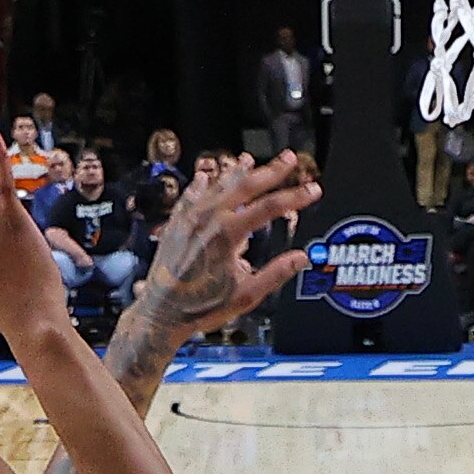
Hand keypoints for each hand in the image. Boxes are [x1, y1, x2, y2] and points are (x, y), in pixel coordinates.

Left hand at [135, 149, 317, 330]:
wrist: (161, 313)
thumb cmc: (201, 308)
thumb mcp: (245, 296)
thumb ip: (275, 274)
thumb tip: (301, 258)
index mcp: (227, 235)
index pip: (269, 207)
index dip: (295, 196)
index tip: (313, 190)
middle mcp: (207, 219)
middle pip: (245, 185)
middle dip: (271, 171)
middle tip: (289, 159)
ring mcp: (189, 218)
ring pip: (217, 186)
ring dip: (236, 172)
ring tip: (250, 160)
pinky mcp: (175, 224)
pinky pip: (190, 196)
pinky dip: (201, 184)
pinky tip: (205, 176)